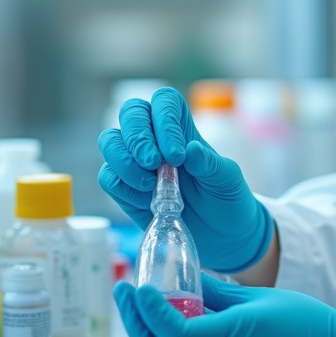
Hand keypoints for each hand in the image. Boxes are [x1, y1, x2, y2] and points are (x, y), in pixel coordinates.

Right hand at [98, 87, 273, 272]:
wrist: (221, 235)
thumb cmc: (226, 198)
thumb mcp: (227, 180)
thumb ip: (210, 164)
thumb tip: (189, 149)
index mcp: (183, 129)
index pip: (164, 101)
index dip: (164, 118)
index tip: (177, 153)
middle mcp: (156, 140)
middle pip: (132, 113)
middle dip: (138, 137)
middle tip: (154, 164)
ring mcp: (137, 163)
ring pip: (110, 141)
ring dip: (124, 161)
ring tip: (149, 185)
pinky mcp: (125, 189)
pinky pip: (108, 177)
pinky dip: (123, 187)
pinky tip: (146, 201)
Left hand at [114, 274, 335, 336]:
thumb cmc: (304, 322)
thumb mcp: (258, 296)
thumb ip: (215, 291)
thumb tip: (182, 282)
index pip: (176, 333)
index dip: (149, 312)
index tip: (138, 288)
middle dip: (137, 328)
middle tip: (128, 296)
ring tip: (146, 313)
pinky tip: (176, 336)